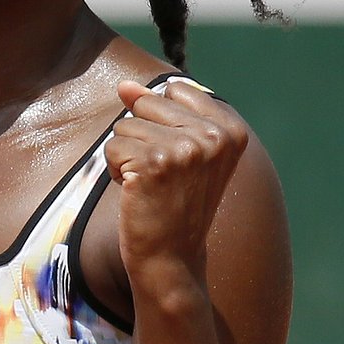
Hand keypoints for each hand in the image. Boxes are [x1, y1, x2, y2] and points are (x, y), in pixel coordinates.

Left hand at [110, 79, 249, 302]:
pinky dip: (115, 170)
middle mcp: (214, 135)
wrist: (170, 258)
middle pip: (148, 104)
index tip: (176, 160)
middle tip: (160, 177)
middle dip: (142, 139)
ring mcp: (185, 148)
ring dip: (127, 156)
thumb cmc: (174, 205)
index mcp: (231, 129)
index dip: (161, 123)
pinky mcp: (154, 162)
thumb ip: (160, 109)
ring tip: (149, 185)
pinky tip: (136, 193)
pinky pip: (113, 146)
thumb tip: (124, 85)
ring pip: (126, 125)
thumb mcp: (183, 151)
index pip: (175, 91)